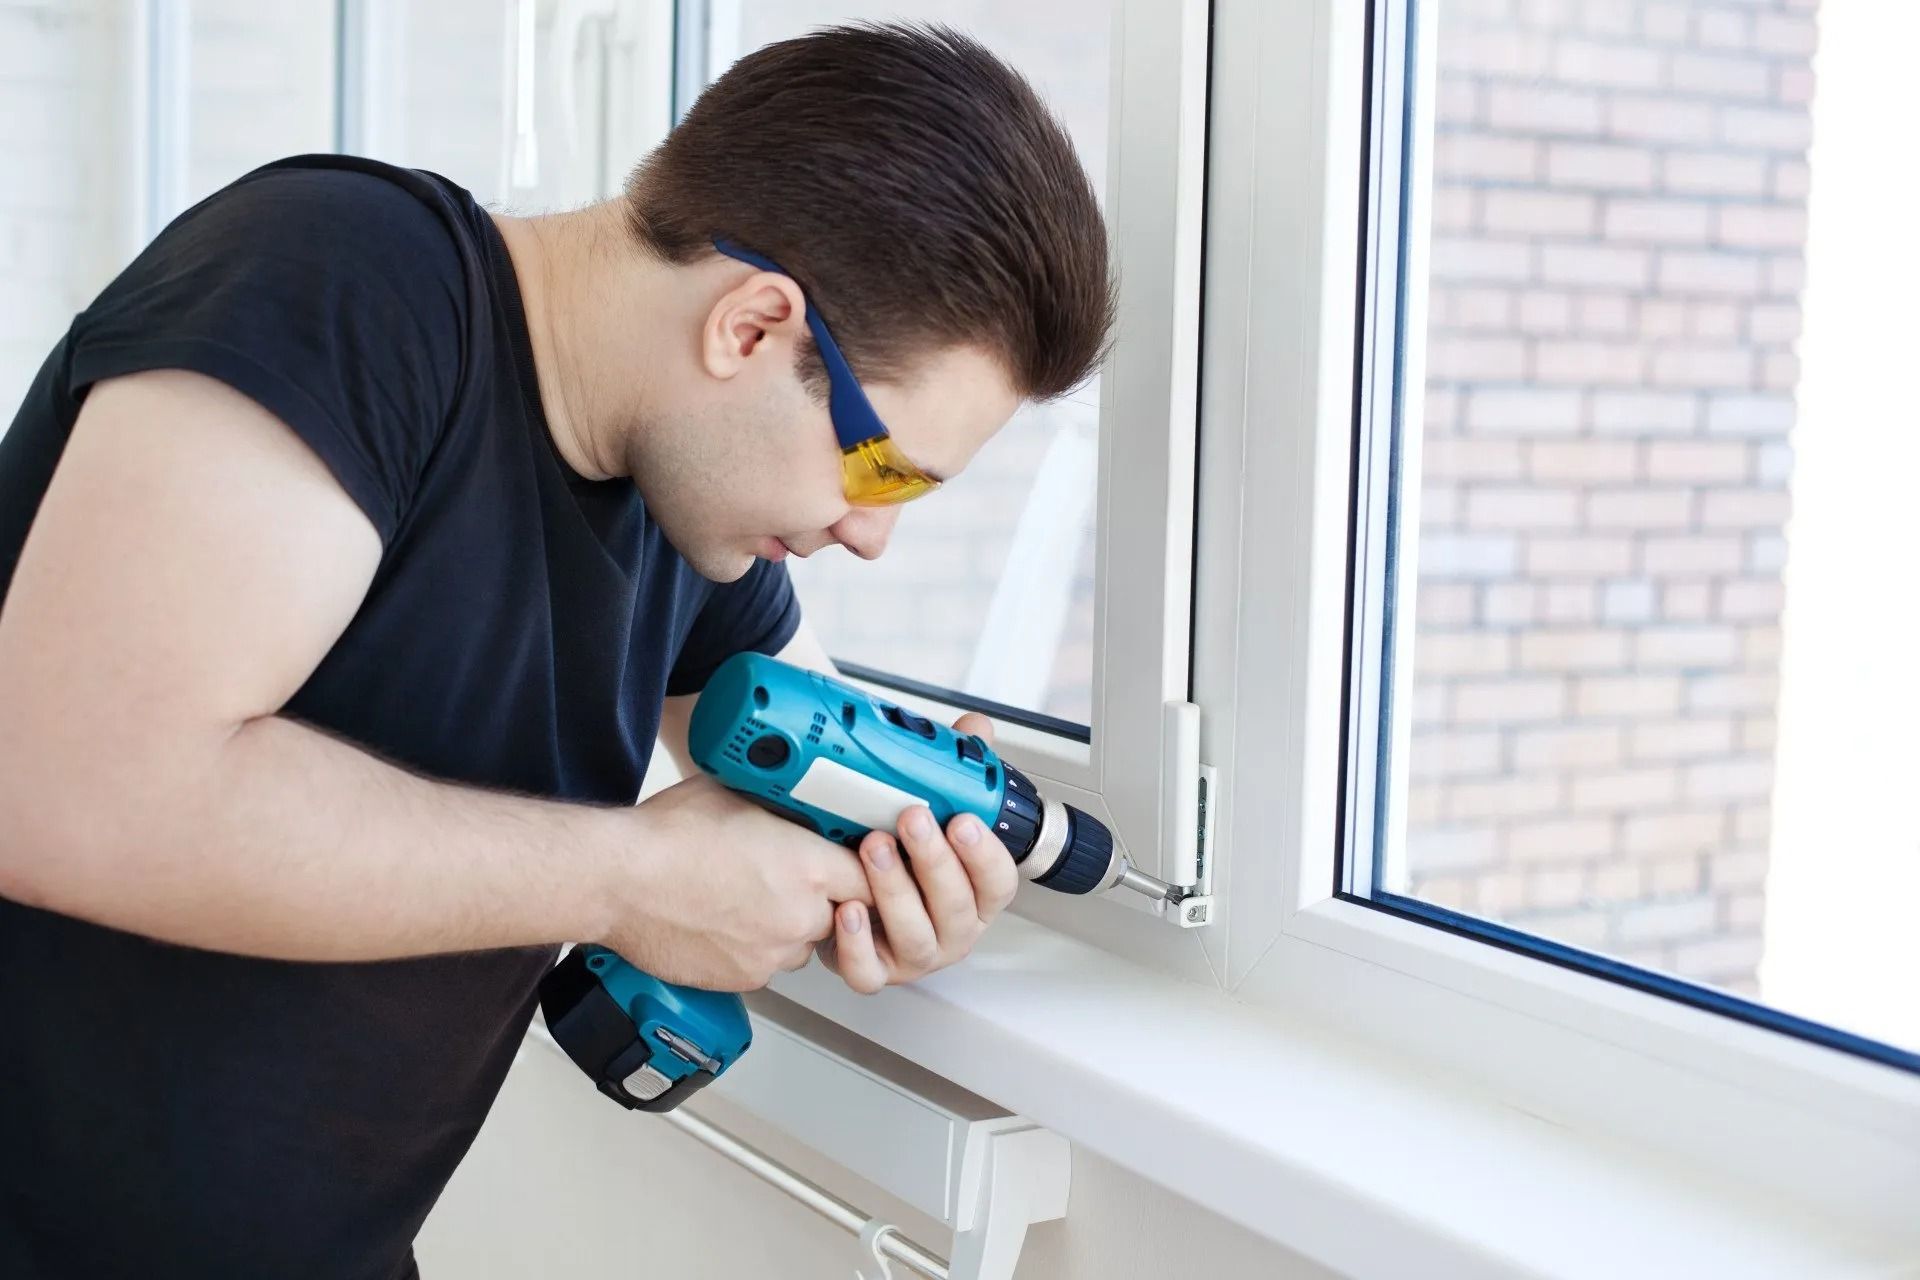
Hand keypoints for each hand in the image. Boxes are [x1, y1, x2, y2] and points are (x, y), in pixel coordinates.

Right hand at [602, 773, 873, 991]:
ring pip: (802, 943)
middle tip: (785, 878)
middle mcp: (799, 915)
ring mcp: (772, 953)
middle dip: (822, 899)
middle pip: (840, 914)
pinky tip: (724, 921)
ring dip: (788, 926)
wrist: (616, 882)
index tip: (855, 866)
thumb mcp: (737, 796)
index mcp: (807, 866)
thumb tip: (797, 799)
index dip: (864, 872)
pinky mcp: (744, 978)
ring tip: (746, 898)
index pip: (871, 878)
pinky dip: (754, 948)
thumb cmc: (665, 837)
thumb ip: (781, 806)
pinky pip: (767, 965)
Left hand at [816, 713, 1019, 994]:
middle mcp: (953, 929)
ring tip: (873, 847)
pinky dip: (857, 944)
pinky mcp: (875, 972)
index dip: (985, 853)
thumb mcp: (932, 812)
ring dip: (894, 890)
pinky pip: (868, 972)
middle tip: (912, 818)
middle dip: (934, 862)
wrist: (849, 898)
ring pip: (916, 936)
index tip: (964, 820)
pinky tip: (847, 909)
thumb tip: (977, 730)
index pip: (999, 882)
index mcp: (976, 895)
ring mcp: (915, 954)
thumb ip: (958, 772)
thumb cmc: (902, 859)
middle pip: (957, 907)